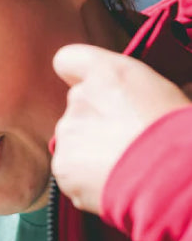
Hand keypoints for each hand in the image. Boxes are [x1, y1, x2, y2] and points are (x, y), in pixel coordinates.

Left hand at [51, 44, 190, 214]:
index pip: (68, 60)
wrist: (171, 177)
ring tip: (124, 163)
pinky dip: (86, 178)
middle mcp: (80, 98)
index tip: (92, 86)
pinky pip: (70, 170)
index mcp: (108, 73)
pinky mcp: (62, 165)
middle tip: (126, 137)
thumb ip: (130, 88)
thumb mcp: (162, 92)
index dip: (78, 73)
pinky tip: (113, 181)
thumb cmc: (178, 133)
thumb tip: (130, 96)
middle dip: (96, 120)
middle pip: (77, 106)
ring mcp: (68, 133)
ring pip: (73, 140)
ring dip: (90, 150)